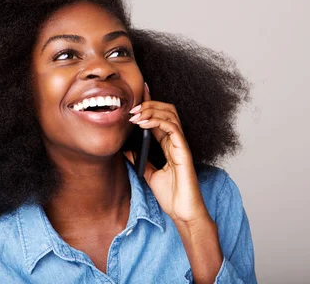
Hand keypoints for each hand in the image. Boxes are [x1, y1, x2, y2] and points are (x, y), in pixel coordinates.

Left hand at [125, 83, 210, 224]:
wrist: (182, 213)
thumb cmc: (171, 196)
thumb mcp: (149, 174)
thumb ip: (141, 160)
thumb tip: (126, 150)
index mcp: (169, 144)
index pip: (160, 117)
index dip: (149, 104)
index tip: (136, 95)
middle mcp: (176, 141)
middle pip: (167, 110)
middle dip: (149, 103)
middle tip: (132, 107)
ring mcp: (181, 145)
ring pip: (170, 115)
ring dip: (151, 110)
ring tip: (135, 114)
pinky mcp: (183, 152)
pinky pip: (172, 128)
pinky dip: (157, 121)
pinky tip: (143, 123)